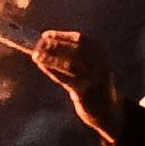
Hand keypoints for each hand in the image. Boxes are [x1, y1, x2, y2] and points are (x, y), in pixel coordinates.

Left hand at [32, 30, 134, 145]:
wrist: (107, 110)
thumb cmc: (91, 84)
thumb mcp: (88, 67)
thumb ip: (72, 56)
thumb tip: (45, 45)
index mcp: (101, 54)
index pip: (81, 40)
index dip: (61, 36)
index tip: (45, 35)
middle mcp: (101, 64)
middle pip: (76, 51)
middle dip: (56, 45)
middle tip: (39, 44)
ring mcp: (95, 79)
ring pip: (70, 65)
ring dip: (51, 59)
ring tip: (36, 55)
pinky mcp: (86, 93)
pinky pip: (66, 80)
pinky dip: (53, 72)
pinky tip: (42, 66)